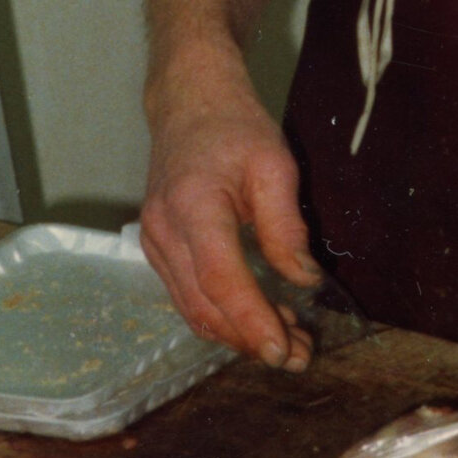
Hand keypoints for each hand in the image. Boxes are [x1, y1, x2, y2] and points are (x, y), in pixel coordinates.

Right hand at [140, 67, 321, 370]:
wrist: (189, 101)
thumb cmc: (235, 126)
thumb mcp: (274, 165)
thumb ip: (286, 227)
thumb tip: (304, 281)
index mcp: (193, 206)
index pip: (220, 281)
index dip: (252, 321)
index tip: (283, 351)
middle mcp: (163, 230)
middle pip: (203, 306)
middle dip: (250, 339)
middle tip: (298, 356)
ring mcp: (153, 242)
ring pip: (192, 308)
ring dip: (237, 334)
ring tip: (287, 343)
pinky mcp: (156, 248)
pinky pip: (186, 295)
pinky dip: (221, 315)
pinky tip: (257, 318)